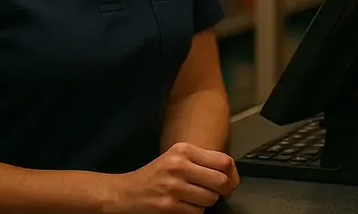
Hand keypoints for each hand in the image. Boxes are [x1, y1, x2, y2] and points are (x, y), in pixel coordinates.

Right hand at [105, 142, 239, 213]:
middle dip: (224, 191)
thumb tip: (230, 173)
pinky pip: (197, 212)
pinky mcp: (168, 206)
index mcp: (183, 150)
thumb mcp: (176, 158)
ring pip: (210, 199)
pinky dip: (195, 212)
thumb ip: (201, 161)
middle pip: (221, 181)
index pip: (223, 161)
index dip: (233, 175)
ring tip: (195, 198)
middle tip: (219, 194)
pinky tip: (184, 206)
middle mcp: (179, 165)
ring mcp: (173, 186)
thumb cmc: (155, 176)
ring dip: (207, 203)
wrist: (125, 192)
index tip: (232, 182)